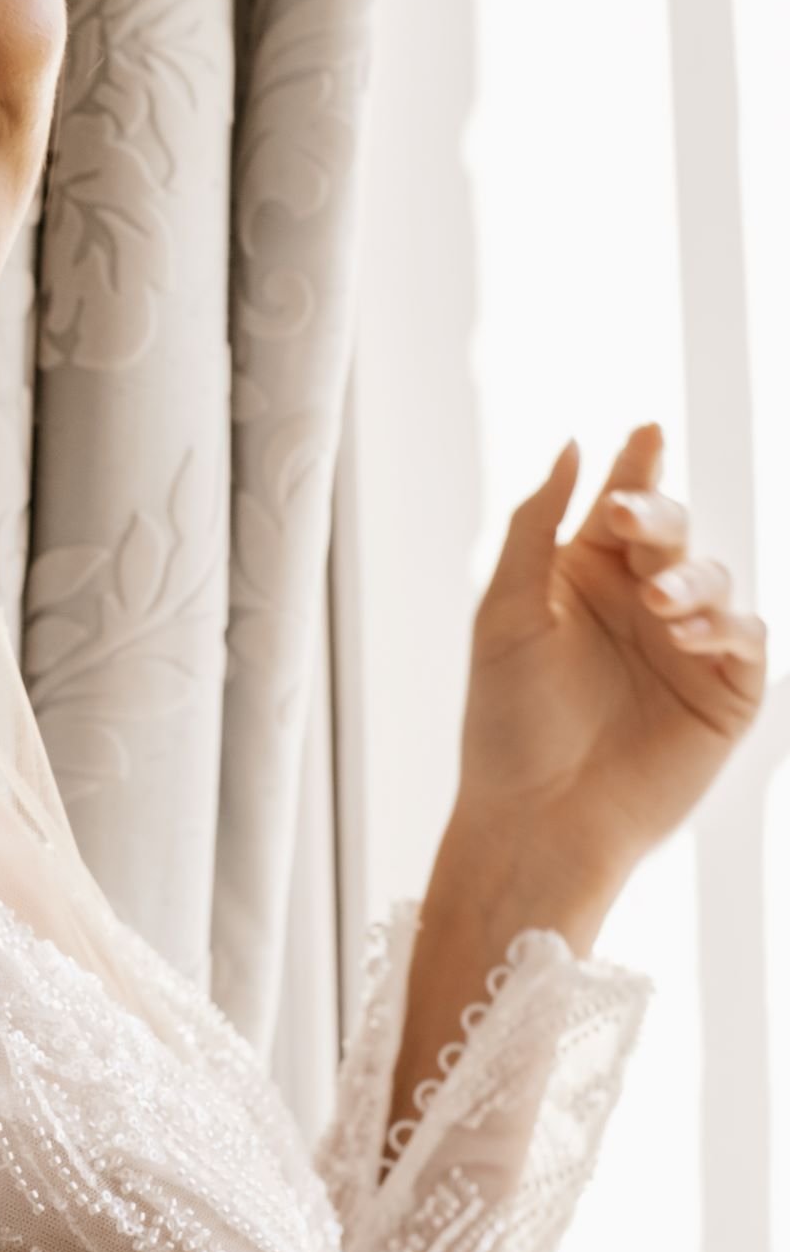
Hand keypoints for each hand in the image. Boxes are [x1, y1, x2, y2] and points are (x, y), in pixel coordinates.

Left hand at [455, 422, 768, 914]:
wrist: (536, 819)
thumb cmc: (507, 722)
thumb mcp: (505, 613)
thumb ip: (536, 526)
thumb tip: (573, 445)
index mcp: (584, 575)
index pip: (619, 504)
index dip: (636, 466)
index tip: (645, 432)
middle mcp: (640, 600)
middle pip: (672, 531)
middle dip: (659, 517)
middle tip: (630, 520)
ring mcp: (685, 645)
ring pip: (716, 578)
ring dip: (692, 579)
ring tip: (658, 603)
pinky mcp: (722, 694)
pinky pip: (746, 639)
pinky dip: (726, 628)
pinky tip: (690, 636)